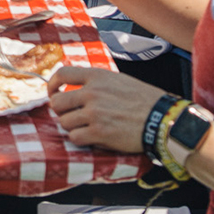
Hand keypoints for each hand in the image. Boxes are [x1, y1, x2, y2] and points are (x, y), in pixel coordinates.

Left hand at [47, 65, 168, 153]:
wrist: (161, 119)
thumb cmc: (143, 99)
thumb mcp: (116, 80)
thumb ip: (95, 81)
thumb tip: (76, 87)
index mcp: (95, 76)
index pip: (61, 74)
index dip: (52, 85)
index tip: (53, 93)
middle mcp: (91, 93)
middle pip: (57, 102)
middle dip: (61, 111)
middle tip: (70, 115)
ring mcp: (94, 113)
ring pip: (64, 122)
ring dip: (71, 126)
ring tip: (84, 127)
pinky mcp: (99, 133)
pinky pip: (75, 138)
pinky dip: (79, 139)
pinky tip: (90, 137)